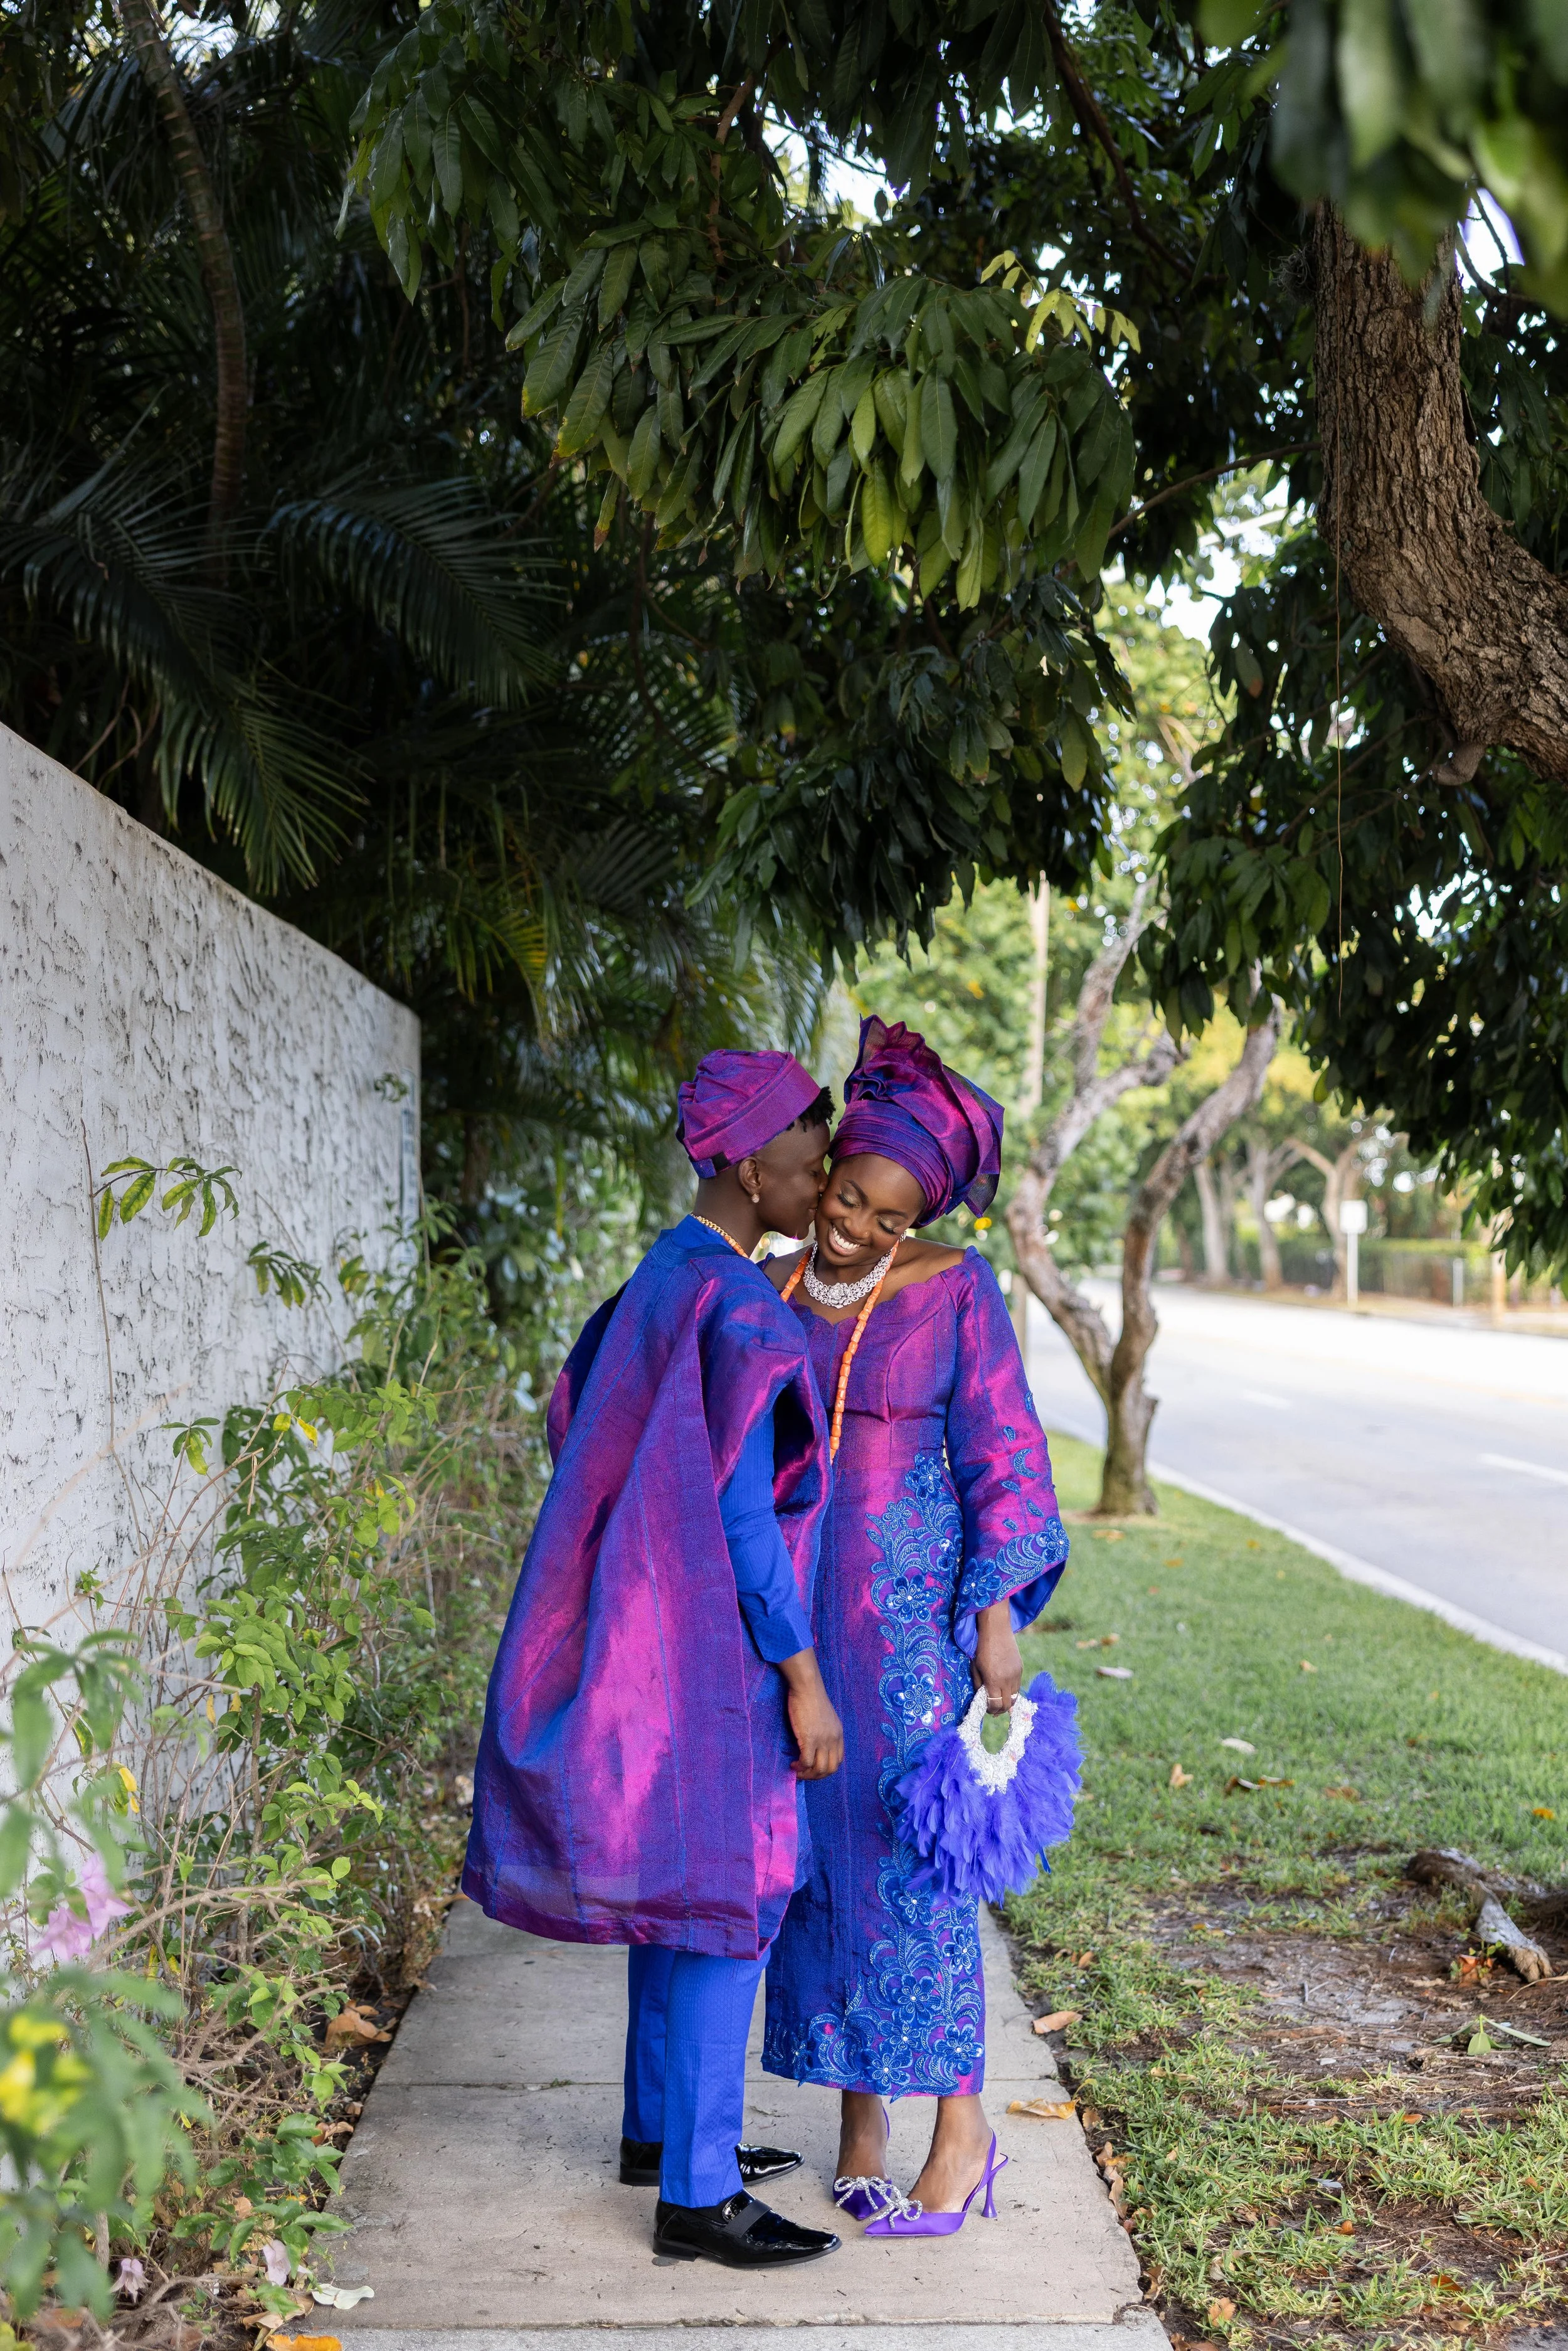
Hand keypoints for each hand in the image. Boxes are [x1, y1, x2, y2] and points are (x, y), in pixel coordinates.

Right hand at [777, 1650, 844, 1778]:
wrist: (807, 1687)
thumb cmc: (812, 1698)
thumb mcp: (825, 1718)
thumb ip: (824, 1732)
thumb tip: (815, 1744)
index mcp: (839, 1734)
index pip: (838, 1761)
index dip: (825, 1769)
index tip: (813, 1769)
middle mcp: (834, 1739)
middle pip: (830, 1769)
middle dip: (816, 1776)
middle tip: (804, 1773)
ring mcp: (823, 1740)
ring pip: (819, 1769)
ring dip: (808, 1775)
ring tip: (798, 1771)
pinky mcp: (810, 1739)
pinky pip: (806, 1762)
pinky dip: (800, 1768)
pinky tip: (793, 1765)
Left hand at [973, 1600, 1022, 1714]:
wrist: (996, 1629)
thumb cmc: (981, 1647)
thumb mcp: (975, 1667)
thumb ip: (979, 1685)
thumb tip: (982, 1698)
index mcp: (994, 1680)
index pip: (995, 1705)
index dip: (990, 1710)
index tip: (986, 1709)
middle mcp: (1007, 1680)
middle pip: (1006, 1704)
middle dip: (999, 1710)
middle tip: (993, 1710)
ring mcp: (1016, 1674)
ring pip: (1014, 1697)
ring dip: (1006, 1701)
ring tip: (999, 1701)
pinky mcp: (1020, 1668)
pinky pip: (1017, 1686)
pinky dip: (1011, 1691)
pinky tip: (1004, 1688)